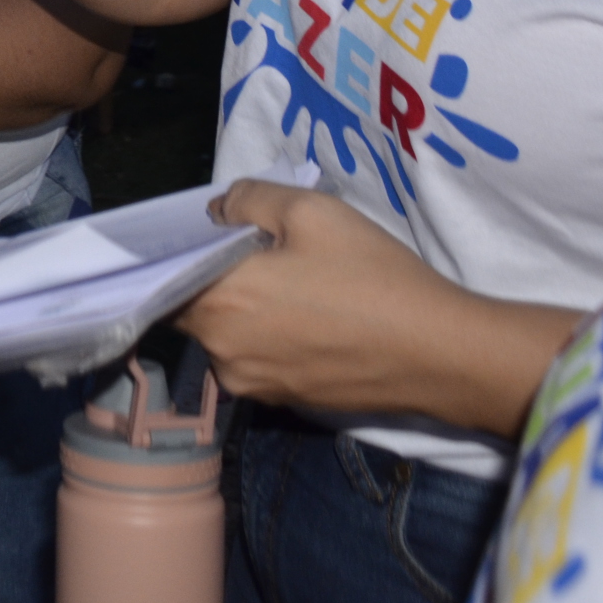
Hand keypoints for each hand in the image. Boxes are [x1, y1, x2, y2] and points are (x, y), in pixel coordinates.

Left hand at [175, 180, 573, 435]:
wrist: (439, 353)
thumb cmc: (371, 276)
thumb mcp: (311, 212)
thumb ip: (248, 200)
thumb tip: (216, 212)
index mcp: (219, 306)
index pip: (163, 281)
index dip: (174, 255)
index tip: (194, 235)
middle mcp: (222, 354)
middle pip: (192, 309)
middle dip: (211, 280)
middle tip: (251, 250)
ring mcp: (254, 385)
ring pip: (225, 337)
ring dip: (241, 311)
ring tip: (288, 283)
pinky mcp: (286, 402)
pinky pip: (256, 360)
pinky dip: (268, 337)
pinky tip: (307, 316)